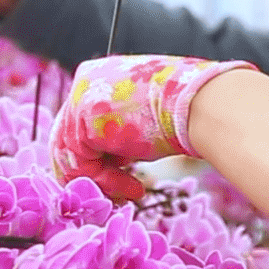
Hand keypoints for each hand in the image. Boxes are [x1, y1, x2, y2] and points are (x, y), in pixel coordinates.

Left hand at [49, 55, 257, 199]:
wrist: (199, 103)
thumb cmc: (186, 108)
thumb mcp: (145, 114)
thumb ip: (121, 126)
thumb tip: (116, 154)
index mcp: (100, 75)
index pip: (82, 118)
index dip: (100, 151)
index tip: (124, 171)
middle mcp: (84, 82)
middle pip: (69, 135)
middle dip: (93, 170)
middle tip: (116, 192)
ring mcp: (79, 99)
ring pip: (72, 153)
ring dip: (103, 181)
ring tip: (130, 194)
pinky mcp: (80, 122)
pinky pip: (81, 163)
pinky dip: (106, 182)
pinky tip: (135, 189)